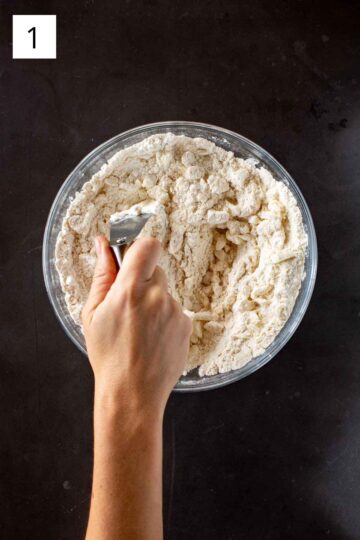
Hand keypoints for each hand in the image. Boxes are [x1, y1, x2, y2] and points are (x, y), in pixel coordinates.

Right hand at [82, 236, 191, 415]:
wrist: (132, 392)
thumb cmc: (108, 355)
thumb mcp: (93, 312)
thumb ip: (102, 274)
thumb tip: (103, 243)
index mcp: (130, 290)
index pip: (148, 246)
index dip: (140, 248)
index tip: (132, 260)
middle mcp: (157, 297)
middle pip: (155, 270)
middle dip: (142, 281)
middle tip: (128, 306)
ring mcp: (175, 311)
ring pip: (164, 293)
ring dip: (153, 303)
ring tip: (139, 330)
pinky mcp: (187, 325)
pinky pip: (174, 311)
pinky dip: (164, 319)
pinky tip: (152, 339)